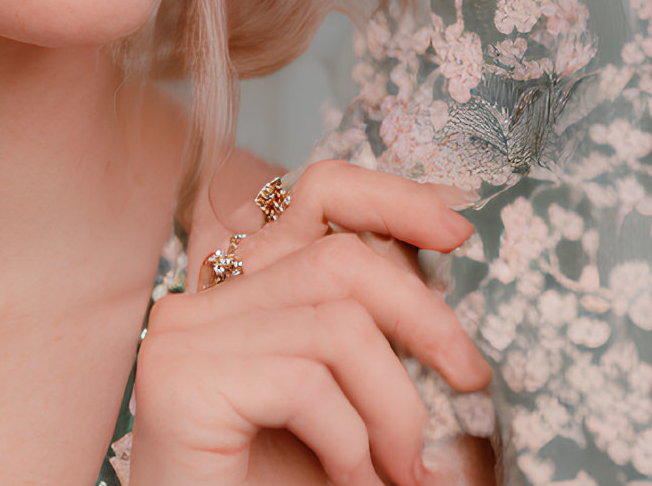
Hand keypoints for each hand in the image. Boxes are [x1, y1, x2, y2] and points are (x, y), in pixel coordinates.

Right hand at [127, 161, 489, 485]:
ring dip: (395, 406)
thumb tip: (463, 308)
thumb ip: (374, 345)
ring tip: (406, 474)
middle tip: (471, 384)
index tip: (459, 230)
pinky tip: (351, 483)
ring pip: (336, 322)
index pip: (315, 195)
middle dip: (424, 318)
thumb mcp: (348, 410)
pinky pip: (305, 381)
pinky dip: (351, 442)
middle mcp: (203, 297)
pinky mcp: (180, 379)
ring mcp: (185, 334)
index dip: (391, 198)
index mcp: (241, 291)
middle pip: (339, 258)